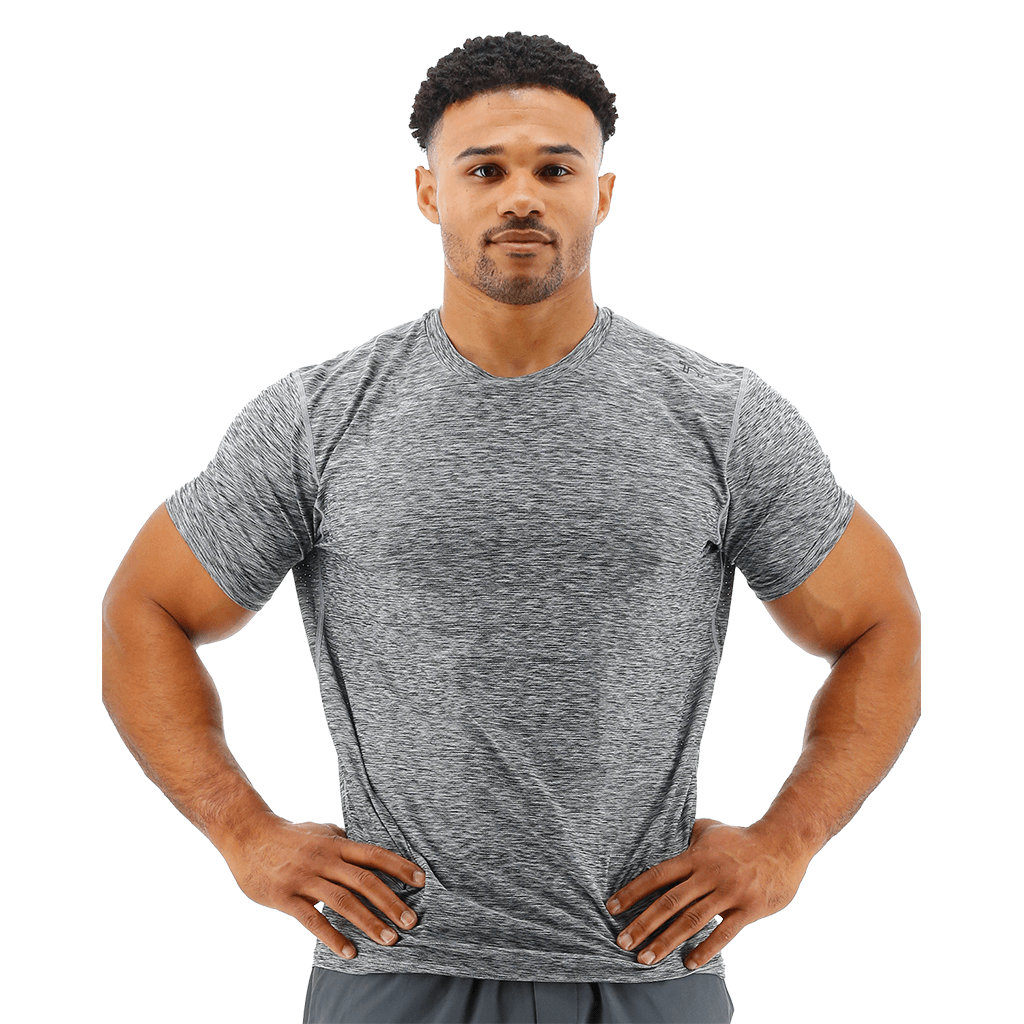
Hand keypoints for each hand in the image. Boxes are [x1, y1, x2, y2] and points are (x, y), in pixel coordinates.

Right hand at [218, 813, 425, 959]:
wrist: (248, 835)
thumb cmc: (289, 835)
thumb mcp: (320, 830)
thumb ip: (343, 840)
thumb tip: (367, 847)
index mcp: (336, 843)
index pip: (374, 854)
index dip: (399, 866)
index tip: (422, 881)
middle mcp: (325, 858)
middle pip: (364, 880)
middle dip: (391, 902)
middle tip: (412, 921)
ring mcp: (305, 877)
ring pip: (343, 901)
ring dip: (369, 922)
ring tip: (389, 940)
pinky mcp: (285, 896)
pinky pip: (312, 919)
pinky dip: (333, 936)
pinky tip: (350, 951)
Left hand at [605, 818, 810, 968]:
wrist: (783, 843)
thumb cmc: (741, 838)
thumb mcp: (709, 830)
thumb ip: (686, 837)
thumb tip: (666, 837)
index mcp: (695, 856)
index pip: (657, 876)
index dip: (633, 892)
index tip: (612, 907)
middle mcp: (708, 874)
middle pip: (669, 902)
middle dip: (643, 923)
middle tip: (621, 942)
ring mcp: (728, 892)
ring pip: (691, 921)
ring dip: (666, 941)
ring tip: (646, 958)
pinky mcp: (748, 909)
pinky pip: (724, 934)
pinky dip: (705, 950)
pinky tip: (687, 963)